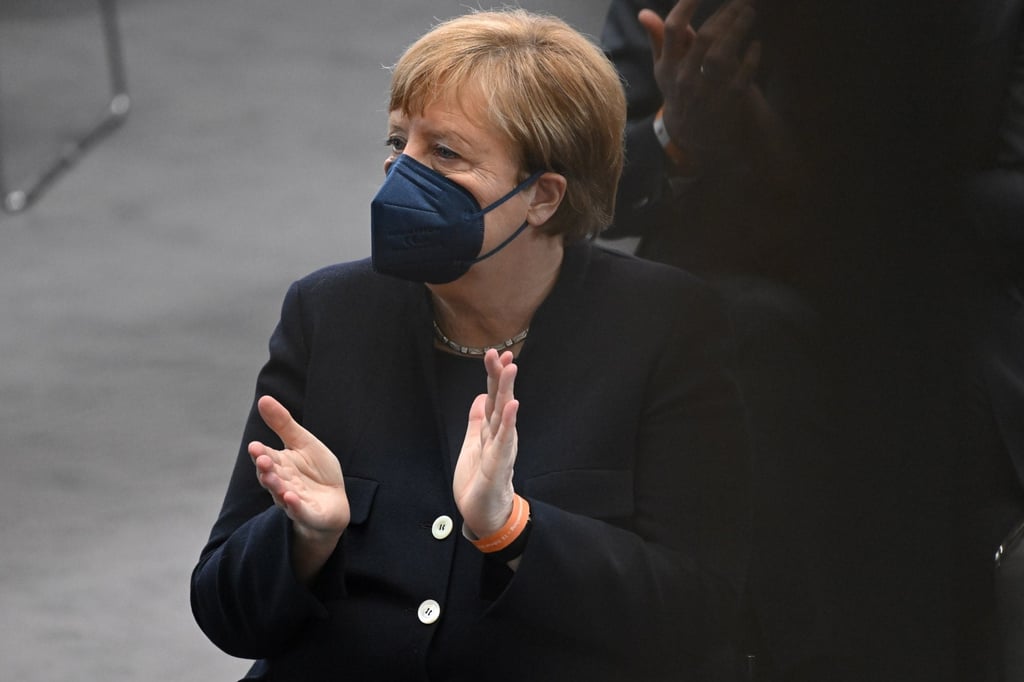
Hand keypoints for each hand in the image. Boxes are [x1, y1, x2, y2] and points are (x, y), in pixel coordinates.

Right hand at [249, 395, 349, 573]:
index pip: (267, 458)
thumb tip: (263, 398)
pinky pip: (299, 511)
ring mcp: (294, 500)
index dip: (261, 453)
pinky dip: (294, 506)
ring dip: (276, 486)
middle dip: (266, 469)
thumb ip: (283, 424)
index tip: (254, 446)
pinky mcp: (308, 514)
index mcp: (280, 464)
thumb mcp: (303, 443)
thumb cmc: (316, 471)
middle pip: (271, 476)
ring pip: (281, 494)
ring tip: (271, 478)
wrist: (333, 502)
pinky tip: (291, 498)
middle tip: (262, 460)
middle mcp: (283, 483)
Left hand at [453, 349, 519, 539]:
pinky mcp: (499, 464)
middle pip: (500, 400)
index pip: (492, 397)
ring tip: (511, 369)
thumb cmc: (479, 481)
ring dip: (507, 391)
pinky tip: (513, 405)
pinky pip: (505, 440)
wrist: (484, 514)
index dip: (493, 376)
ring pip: (504, 415)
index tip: (495, 353)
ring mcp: (501, 448)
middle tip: (501, 353)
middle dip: (500, 376)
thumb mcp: (473, 445)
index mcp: (491, 430)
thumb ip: (477, 421)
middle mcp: (500, 435)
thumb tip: (478, 397)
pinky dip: (509, 422)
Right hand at [640, 0, 761, 168]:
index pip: (673, 28)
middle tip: (741, 0)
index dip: (687, 3)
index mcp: (668, 67)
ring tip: (749, 12)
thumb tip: (644, 13)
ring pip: (724, 54)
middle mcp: (684, 79)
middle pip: (706, 36)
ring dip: (739, 28)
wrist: (694, 135)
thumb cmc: (681, 91)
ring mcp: (706, 92)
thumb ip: (658, 39)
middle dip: (726, 13)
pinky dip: (752, 57)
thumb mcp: (665, 70)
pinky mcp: (728, 102)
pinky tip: (756, 44)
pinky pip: (743, 75)